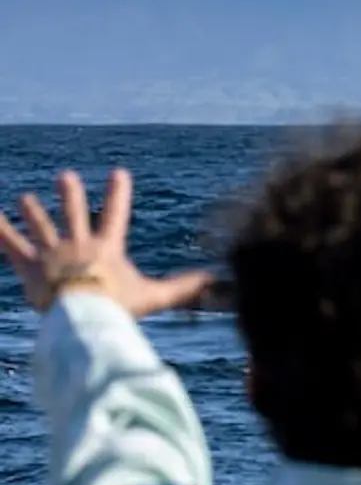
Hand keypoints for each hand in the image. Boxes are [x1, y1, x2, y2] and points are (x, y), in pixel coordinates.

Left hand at [0, 168, 212, 317]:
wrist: (83, 312)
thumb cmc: (118, 305)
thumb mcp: (153, 296)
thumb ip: (182, 287)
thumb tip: (215, 280)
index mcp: (107, 248)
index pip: (116, 214)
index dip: (118, 193)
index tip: (119, 172)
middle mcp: (78, 244)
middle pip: (73, 213)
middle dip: (69, 194)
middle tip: (64, 177)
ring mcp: (52, 252)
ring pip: (40, 227)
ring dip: (33, 212)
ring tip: (25, 199)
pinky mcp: (29, 265)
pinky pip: (10, 245)